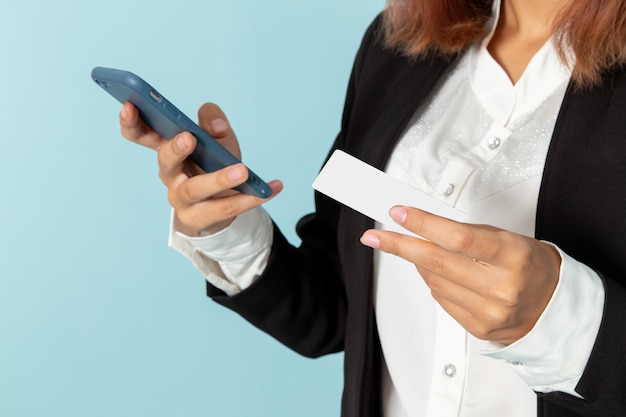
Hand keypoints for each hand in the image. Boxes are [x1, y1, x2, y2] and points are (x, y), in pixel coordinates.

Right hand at [119, 102, 282, 235]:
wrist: (219, 206)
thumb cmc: (213, 165)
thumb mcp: (217, 141)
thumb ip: (215, 124)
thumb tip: (216, 124)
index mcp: (167, 149)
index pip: (142, 135)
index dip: (131, 122)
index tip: (129, 105)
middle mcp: (170, 174)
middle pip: (166, 162)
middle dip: (175, 149)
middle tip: (189, 137)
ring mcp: (181, 199)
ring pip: (196, 189)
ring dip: (219, 179)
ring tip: (243, 170)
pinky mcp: (198, 219)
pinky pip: (224, 208)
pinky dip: (251, 198)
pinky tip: (274, 187)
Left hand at [360, 206, 560, 344]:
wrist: (554, 307)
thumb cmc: (529, 266)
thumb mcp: (505, 238)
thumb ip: (465, 234)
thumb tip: (422, 227)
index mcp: (511, 256)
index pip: (458, 237)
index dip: (423, 225)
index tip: (399, 214)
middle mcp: (500, 287)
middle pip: (436, 262)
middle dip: (399, 246)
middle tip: (375, 236)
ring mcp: (488, 311)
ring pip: (433, 281)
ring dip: (420, 264)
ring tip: (428, 252)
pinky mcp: (477, 328)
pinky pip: (440, 299)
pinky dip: (436, 283)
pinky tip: (447, 276)